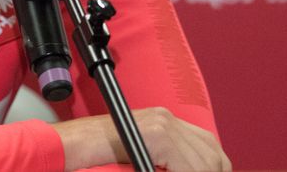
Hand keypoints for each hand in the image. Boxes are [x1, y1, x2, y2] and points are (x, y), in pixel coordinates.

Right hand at [52, 107, 230, 170]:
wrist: (71, 147)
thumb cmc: (98, 158)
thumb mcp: (141, 158)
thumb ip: (164, 162)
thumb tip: (190, 168)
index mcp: (165, 122)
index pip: (209, 147)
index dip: (216, 168)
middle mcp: (166, 119)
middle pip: (211, 153)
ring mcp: (162, 125)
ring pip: (204, 161)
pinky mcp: (156, 135)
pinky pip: (186, 166)